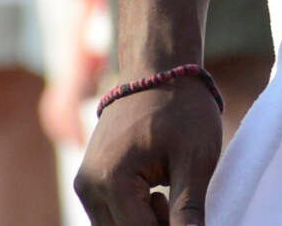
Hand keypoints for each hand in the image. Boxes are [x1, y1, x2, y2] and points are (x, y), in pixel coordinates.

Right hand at [75, 80, 223, 224]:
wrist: (160, 70)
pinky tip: (157, 193)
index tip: (190, 220)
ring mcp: (84, 185)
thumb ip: (190, 207)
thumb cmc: (183, 108)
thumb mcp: (197, 158)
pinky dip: (133, 215)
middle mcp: (88, 187)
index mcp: (111, 181)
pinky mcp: (89, 182)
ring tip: (168, 194)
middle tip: (180, 203)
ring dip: (143, 224)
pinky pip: (110, 216)